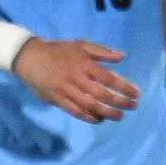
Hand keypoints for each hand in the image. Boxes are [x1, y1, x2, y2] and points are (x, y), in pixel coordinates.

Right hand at [13, 39, 139, 123]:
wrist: (29, 57)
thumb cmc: (59, 51)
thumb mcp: (80, 45)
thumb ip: (102, 51)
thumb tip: (123, 56)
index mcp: (84, 64)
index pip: (109, 78)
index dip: (124, 87)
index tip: (136, 93)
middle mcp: (76, 79)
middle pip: (102, 94)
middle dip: (120, 102)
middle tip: (133, 106)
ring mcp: (66, 91)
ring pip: (89, 105)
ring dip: (107, 113)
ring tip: (120, 116)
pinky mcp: (56, 100)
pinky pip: (75, 111)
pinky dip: (88, 117)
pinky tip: (100, 119)